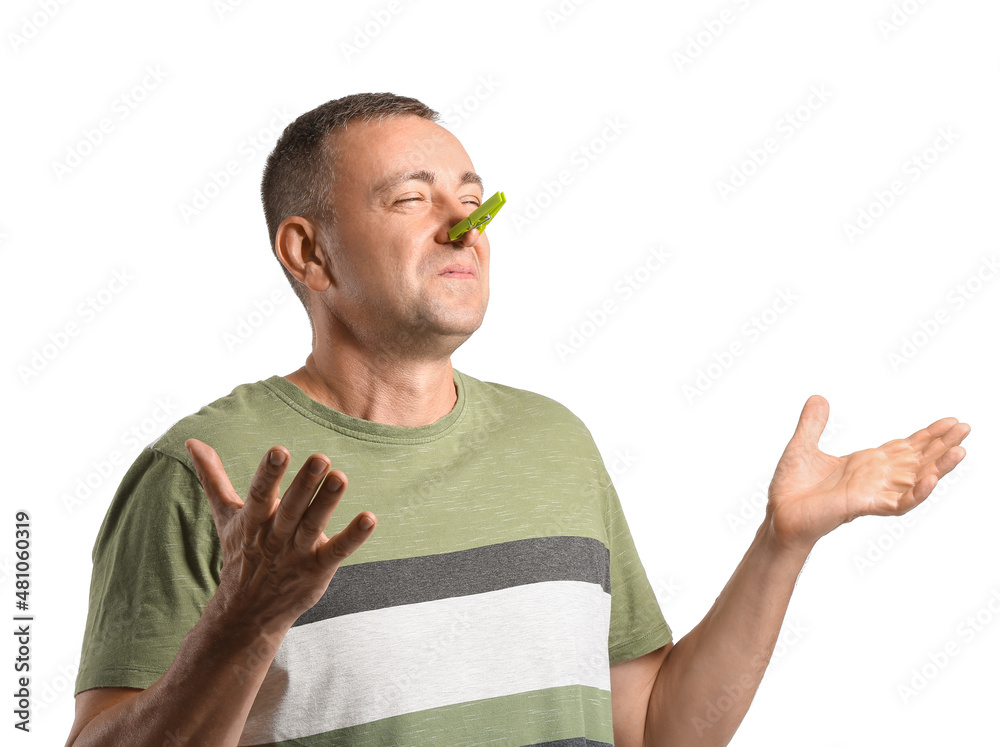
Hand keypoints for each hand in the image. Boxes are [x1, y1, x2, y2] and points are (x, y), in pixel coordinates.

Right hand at [184, 439, 376, 630]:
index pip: (259, 494)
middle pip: (290, 508)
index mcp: (253, 521)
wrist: (246, 613)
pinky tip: (369, 519)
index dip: (268, 474)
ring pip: (313, 525)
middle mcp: (275, 536)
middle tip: (321, 457)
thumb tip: (192, 442)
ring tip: (341, 477)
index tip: (279, 451)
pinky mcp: (317, 568)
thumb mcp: (225, 516)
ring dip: (328, 502)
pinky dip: (353, 537)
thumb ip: (213, 478)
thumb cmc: (240, 554)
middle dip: (305, 484)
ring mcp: (297, 554)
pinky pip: (337, 551)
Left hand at [765, 395, 969, 552]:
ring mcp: (872, 493)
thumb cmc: (791, 488)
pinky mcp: (864, 506)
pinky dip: (917, 492)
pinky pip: (899, 502)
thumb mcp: (802, 446)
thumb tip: (818, 398)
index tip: (950, 421)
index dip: (927, 435)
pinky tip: (932, 478)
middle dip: (941, 445)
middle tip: (966, 428)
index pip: (905, 447)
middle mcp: (874, 478)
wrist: (778, 515)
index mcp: (865, 464)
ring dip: (939, 467)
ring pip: (916, 480)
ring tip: (961, 451)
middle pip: (917, 460)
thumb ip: (813, 423)